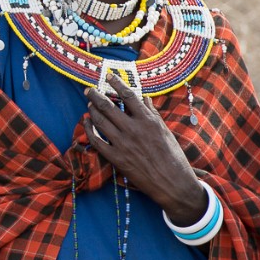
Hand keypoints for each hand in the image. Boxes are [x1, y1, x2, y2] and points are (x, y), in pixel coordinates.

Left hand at [84, 83, 208, 224]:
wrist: (172, 182)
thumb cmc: (172, 156)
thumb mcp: (165, 131)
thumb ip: (152, 113)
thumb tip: (144, 97)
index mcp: (148, 120)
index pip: (128, 95)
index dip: (116, 83)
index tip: (108, 76)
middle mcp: (133, 129)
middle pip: (108, 106)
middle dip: (96, 95)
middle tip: (89, 89)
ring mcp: (123, 144)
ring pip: (100, 121)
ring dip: (92, 110)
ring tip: (89, 103)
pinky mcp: (116, 158)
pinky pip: (97, 141)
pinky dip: (89, 129)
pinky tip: (86, 122)